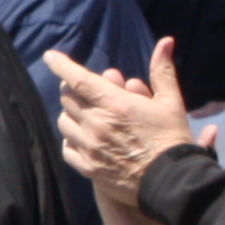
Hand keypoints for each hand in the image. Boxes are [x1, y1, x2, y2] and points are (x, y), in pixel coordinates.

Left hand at [44, 39, 196, 203]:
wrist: (173, 183)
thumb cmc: (173, 140)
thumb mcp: (171, 102)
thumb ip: (162, 70)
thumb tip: (166, 41)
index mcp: (115, 104)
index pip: (78, 79)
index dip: (61, 65)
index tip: (50, 56)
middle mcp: (98, 124)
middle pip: (68, 98)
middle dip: (73, 89)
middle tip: (84, 89)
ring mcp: (90, 147)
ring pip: (64, 123)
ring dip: (71, 115)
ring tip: (86, 114)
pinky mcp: (88, 168)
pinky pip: (67, 149)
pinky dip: (71, 141)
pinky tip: (83, 139)